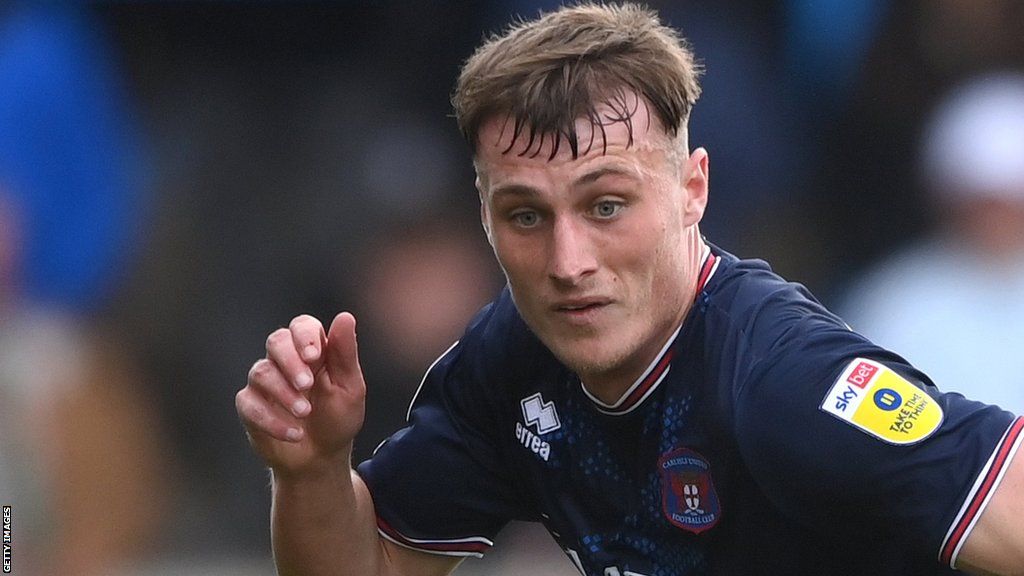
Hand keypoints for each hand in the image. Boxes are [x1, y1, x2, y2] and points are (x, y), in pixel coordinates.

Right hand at [236, 312, 365, 477]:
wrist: (322, 458)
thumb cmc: (338, 417)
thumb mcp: (350, 387)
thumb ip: (345, 353)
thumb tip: (345, 316)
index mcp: (313, 351)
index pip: (302, 325)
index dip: (304, 335)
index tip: (313, 355)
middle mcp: (285, 361)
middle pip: (276, 341)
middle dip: (290, 362)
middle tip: (306, 385)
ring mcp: (265, 383)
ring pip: (260, 372)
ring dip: (283, 393)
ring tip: (304, 413)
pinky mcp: (250, 406)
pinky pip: (249, 404)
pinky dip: (272, 420)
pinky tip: (294, 433)